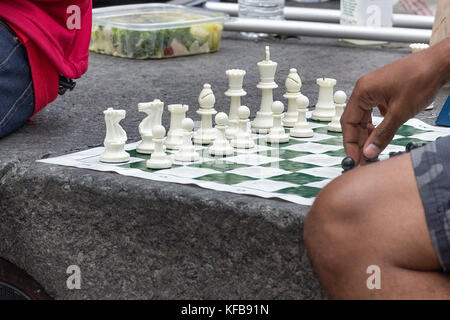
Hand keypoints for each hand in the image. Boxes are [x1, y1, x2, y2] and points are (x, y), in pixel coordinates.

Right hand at [341, 38, 449, 163]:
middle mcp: (366, 89)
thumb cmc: (422, 77)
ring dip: (367, 133)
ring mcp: (375, 89)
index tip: (355, 157)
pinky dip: (376, 124)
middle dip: (359, 140)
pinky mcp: (385, 91)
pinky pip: (374, 111)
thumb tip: (370, 150)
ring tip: (372, 148)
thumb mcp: (400, 112)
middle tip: (364, 157)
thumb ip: (382, 134)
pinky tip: (381, 132)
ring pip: (364, 117)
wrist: (441, 63)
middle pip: (354, 120)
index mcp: (363, 90)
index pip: (348, 122)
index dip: (350, 143)